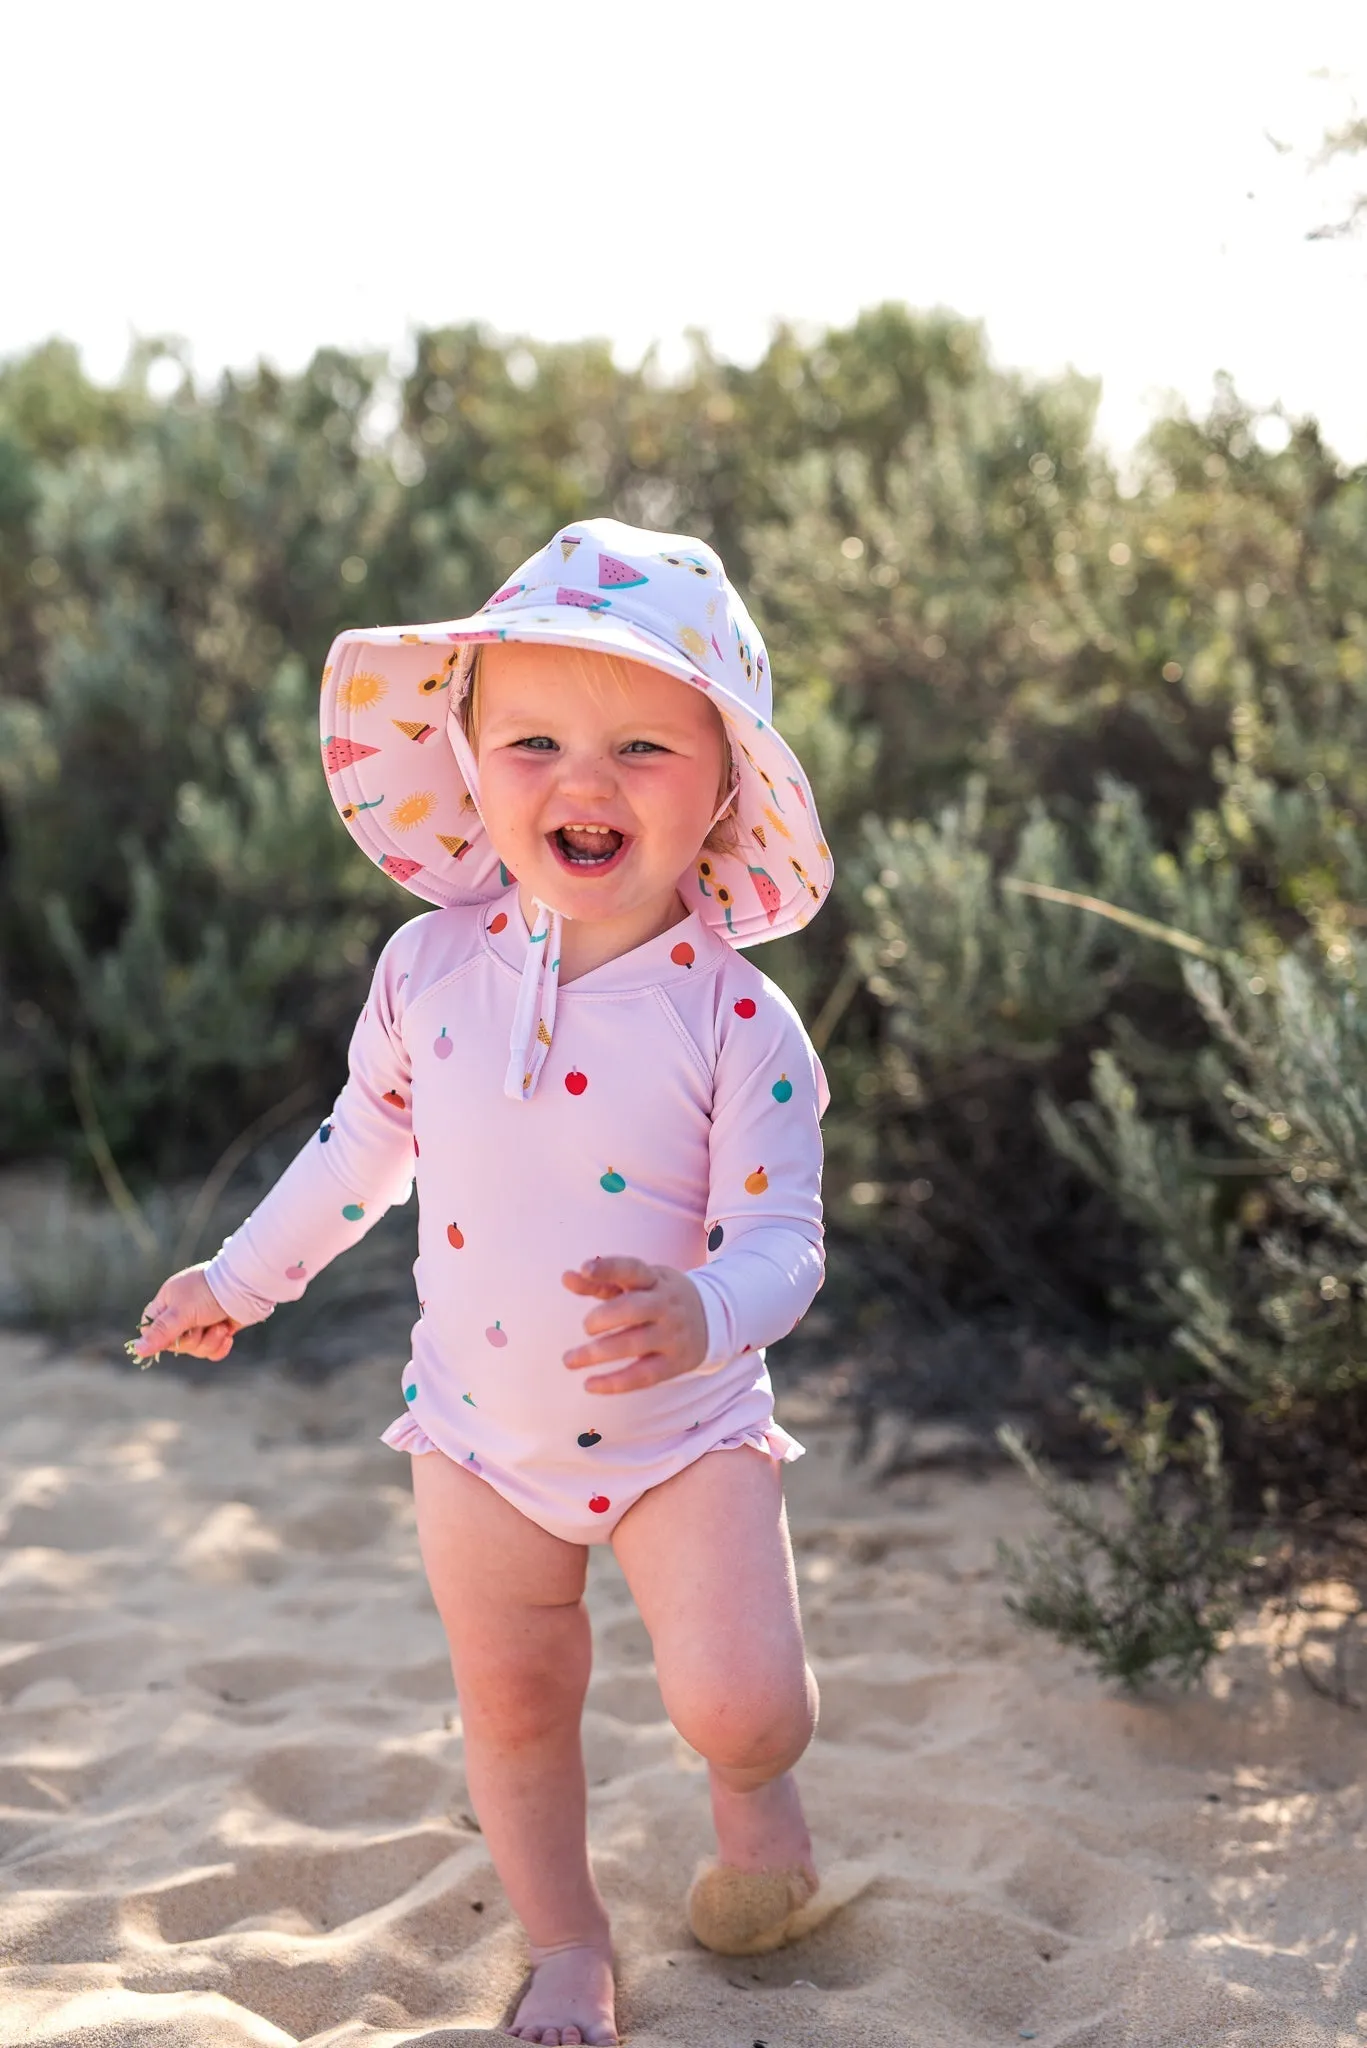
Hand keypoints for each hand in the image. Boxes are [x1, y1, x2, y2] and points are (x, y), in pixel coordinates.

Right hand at [129, 1265, 240, 1365]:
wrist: (246, 1285)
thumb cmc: (208, 1293)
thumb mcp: (181, 1312)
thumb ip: (160, 1333)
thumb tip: (137, 1349)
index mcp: (167, 1304)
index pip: (151, 1330)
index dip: (161, 1338)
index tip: (174, 1334)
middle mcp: (182, 1314)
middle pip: (176, 1344)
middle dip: (193, 1339)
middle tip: (204, 1324)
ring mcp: (201, 1323)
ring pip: (195, 1349)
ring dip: (210, 1340)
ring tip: (221, 1326)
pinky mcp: (218, 1329)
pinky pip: (212, 1350)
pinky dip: (220, 1346)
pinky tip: (228, 1335)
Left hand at [561, 1256, 707, 1393]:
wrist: (714, 1318)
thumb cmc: (661, 1298)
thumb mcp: (637, 1284)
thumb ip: (600, 1282)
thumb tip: (566, 1277)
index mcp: (655, 1280)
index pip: (632, 1269)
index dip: (608, 1268)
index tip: (584, 1269)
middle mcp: (666, 1305)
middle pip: (634, 1309)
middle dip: (603, 1318)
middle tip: (585, 1327)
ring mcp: (672, 1334)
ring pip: (635, 1344)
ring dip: (599, 1353)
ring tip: (570, 1360)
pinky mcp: (675, 1362)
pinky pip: (644, 1375)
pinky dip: (615, 1383)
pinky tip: (590, 1385)